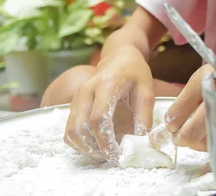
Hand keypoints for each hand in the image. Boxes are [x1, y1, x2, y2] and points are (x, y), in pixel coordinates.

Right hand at [64, 46, 155, 163]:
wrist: (119, 58)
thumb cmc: (135, 73)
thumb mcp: (147, 90)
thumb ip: (144, 115)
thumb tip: (141, 142)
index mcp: (106, 84)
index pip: (99, 118)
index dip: (106, 140)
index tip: (117, 154)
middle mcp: (86, 91)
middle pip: (80, 127)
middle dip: (94, 148)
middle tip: (111, 158)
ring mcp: (76, 98)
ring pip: (71, 131)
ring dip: (85, 148)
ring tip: (104, 154)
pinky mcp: (73, 105)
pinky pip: (68, 130)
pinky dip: (78, 143)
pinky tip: (94, 146)